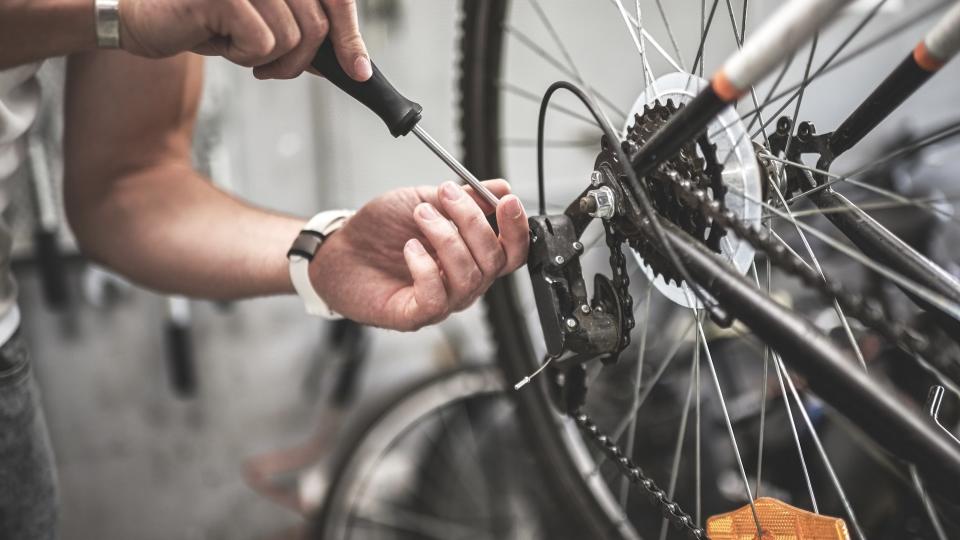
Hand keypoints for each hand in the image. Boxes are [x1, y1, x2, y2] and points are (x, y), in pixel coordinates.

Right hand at [119, 0, 369, 79]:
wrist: (137, 16)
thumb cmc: (201, 19)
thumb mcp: (262, 26)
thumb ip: (303, 35)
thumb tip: (349, 60)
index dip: (351, 36)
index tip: (359, 71)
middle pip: (318, 26)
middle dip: (298, 61)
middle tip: (268, 68)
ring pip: (293, 38)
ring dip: (266, 58)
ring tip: (233, 44)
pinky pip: (262, 44)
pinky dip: (243, 56)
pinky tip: (217, 40)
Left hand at [309, 180, 528, 330]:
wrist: (339, 249)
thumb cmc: (380, 230)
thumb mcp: (424, 200)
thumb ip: (462, 196)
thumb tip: (500, 188)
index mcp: (471, 255)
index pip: (512, 251)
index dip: (516, 228)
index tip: (506, 200)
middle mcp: (463, 281)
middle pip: (493, 260)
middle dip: (472, 221)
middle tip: (445, 195)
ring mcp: (443, 300)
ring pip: (468, 276)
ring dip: (446, 238)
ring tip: (420, 215)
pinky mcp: (416, 315)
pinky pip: (437, 298)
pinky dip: (425, 267)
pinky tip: (409, 248)